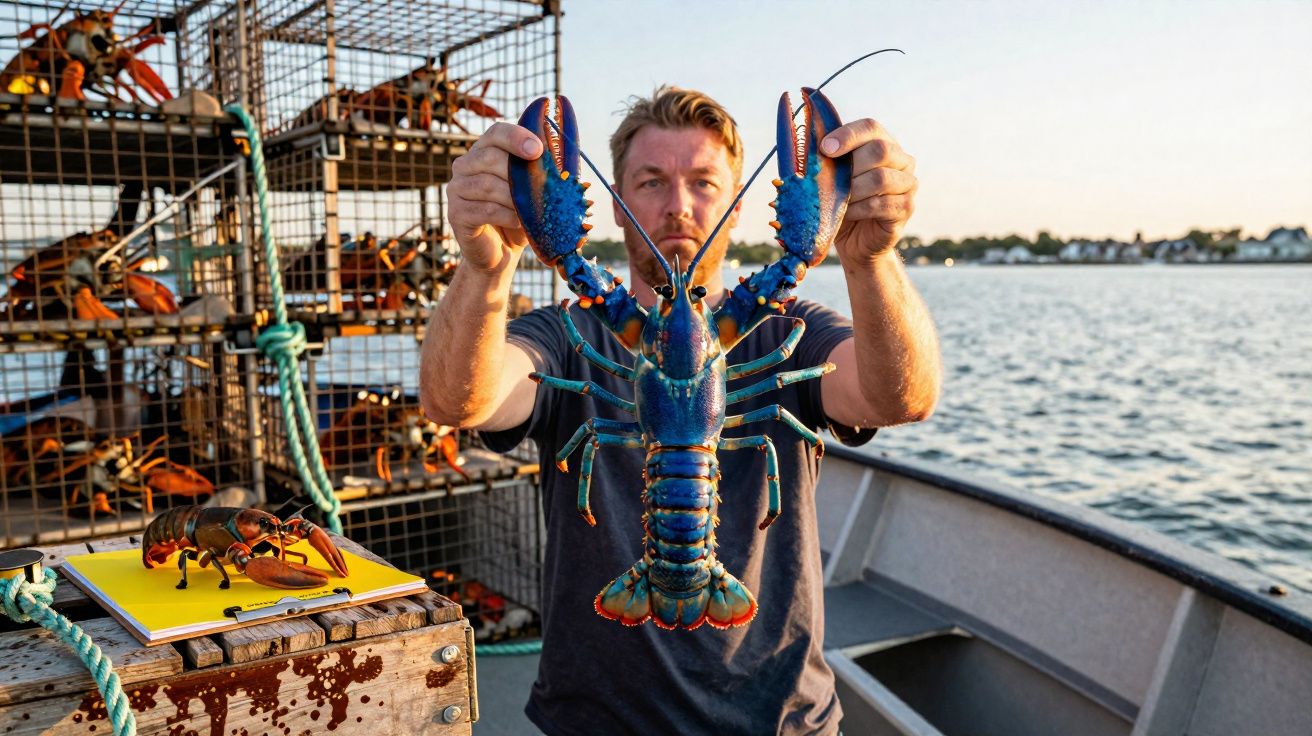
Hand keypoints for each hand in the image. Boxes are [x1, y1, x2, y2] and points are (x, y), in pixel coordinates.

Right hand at [447, 123, 543, 273]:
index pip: (495, 133)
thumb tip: (564, 158)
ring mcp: (456, 189)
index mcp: (484, 152)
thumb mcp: (531, 190)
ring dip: (515, 198)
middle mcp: (465, 166)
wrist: (501, 252)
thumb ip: (540, 171)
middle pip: (489, 157)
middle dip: (518, 172)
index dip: (516, 137)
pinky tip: (519, 222)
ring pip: (487, 185)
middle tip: (540, 188)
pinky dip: (507, 216)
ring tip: (532, 210)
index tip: (538, 150)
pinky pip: (484, 210)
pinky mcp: (456, 214)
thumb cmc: (518, 215)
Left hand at [821, 119, 916, 262]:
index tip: (825, 148)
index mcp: (883, 142)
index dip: (848, 135)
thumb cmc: (842, 202)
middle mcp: (901, 160)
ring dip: (853, 190)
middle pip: (880, 150)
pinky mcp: (906, 207)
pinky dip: (858, 209)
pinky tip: (846, 213)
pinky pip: (882, 204)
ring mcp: (908, 183)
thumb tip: (805, 143)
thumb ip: (828, 158)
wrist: (855, 240)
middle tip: (830, 181)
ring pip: (881, 178)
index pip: (870, 127)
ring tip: (837, 200)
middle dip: (850, 166)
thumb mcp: (833, 177)